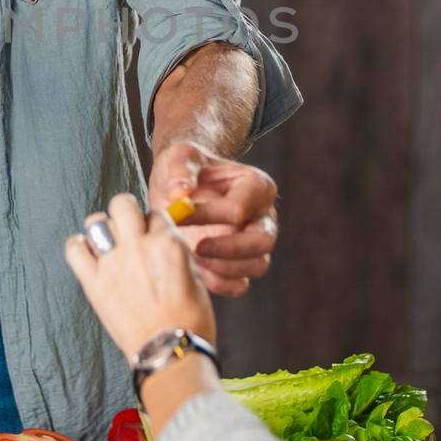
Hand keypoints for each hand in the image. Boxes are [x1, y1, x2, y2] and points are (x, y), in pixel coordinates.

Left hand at [64, 193, 216, 361]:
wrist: (171, 353)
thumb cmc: (189, 322)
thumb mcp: (197, 279)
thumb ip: (178, 254)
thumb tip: (165, 243)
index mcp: (169, 244)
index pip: (156, 213)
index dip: (154, 224)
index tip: (151, 234)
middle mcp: (139, 247)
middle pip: (123, 204)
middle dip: (127, 212)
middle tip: (128, 227)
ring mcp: (113, 264)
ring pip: (96, 221)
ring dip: (102, 228)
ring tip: (107, 241)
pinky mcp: (94, 283)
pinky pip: (74, 250)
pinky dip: (78, 247)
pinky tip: (88, 254)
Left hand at [148, 143, 278, 297]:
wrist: (180, 187)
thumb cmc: (185, 168)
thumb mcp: (180, 156)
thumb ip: (181, 169)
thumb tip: (179, 193)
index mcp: (256, 185)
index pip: (239, 208)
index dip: (208, 215)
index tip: (177, 216)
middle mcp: (264, 216)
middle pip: (262, 241)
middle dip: (228, 249)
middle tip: (196, 247)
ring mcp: (255, 242)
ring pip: (257, 265)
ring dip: (224, 268)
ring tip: (193, 260)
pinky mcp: (241, 264)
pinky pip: (241, 284)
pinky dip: (221, 284)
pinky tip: (197, 276)